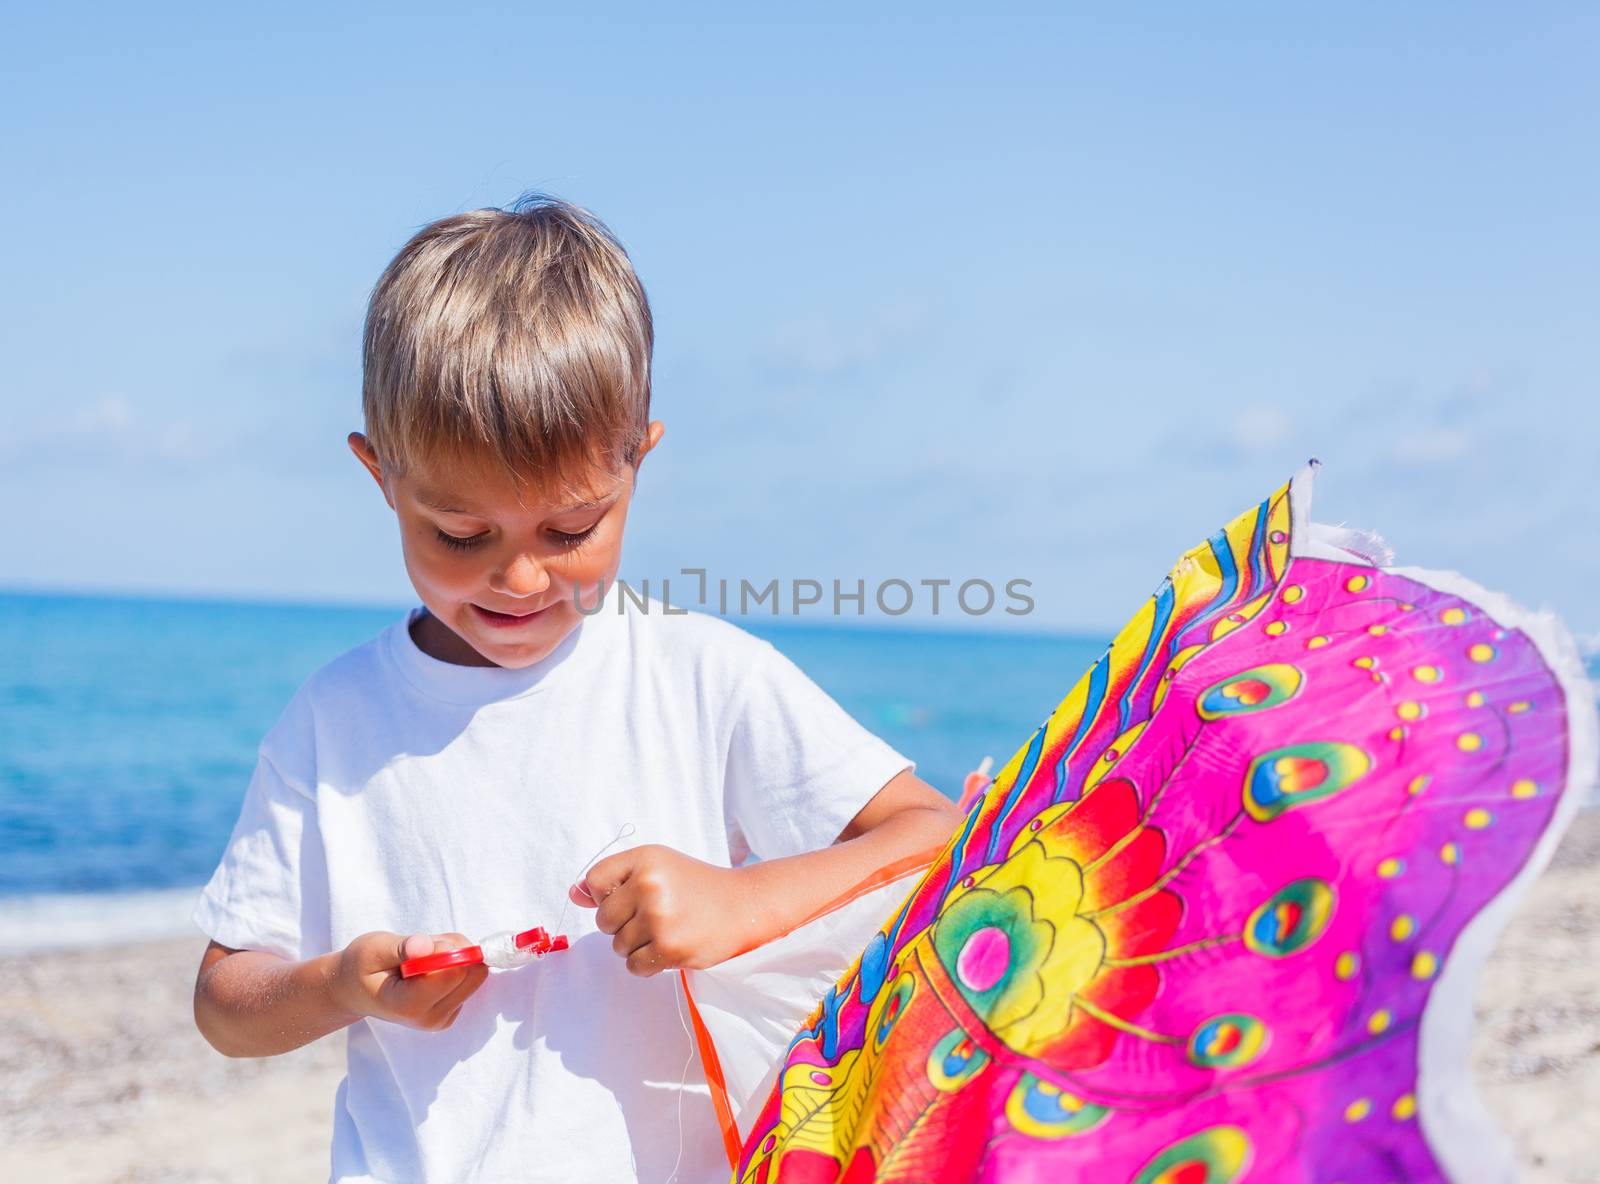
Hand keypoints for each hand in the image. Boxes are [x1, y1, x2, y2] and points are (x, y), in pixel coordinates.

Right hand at [329, 931, 488, 1029]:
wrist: (355, 990)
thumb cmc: (363, 966)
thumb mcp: (374, 948)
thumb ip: (402, 947)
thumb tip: (425, 946)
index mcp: (409, 1006)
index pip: (453, 972)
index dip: (443, 948)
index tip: (419, 945)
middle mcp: (431, 1018)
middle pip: (472, 973)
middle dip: (454, 950)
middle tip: (422, 949)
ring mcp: (443, 1018)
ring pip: (475, 973)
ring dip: (455, 956)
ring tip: (421, 959)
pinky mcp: (452, 1012)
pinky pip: (471, 979)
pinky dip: (455, 965)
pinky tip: (427, 969)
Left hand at [570, 845, 754, 976]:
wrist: (744, 906)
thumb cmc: (696, 886)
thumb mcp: (658, 868)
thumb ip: (615, 879)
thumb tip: (574, 893)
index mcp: (645, 859)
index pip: (595, 881)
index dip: (607, 895)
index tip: (632, 897)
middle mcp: (649, 885)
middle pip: (603, 919)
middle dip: (623, 924)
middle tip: (656, 916)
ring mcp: (659, 918)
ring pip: (618, 946)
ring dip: (637, 945)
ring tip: (668, 930)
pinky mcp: (669, 948)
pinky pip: (634, 966)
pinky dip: (647, 963)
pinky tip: (670, 948)